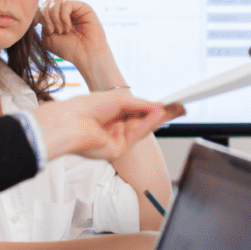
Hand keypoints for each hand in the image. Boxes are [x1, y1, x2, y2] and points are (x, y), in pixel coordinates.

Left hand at [34, 93, 182, 160]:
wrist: (71, 121)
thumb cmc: (85, 108)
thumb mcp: (118, 100)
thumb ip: (140, 104)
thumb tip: (158, 106)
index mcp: (113, 114)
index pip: (138, 111)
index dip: (154, 108)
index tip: (169, 104)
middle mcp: (115, 127)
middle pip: (144, 121)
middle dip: (162, 114)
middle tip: (179, 107)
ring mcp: (117, 139)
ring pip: (143, 128)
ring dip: (158, 118)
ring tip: (172, 109)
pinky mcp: (118, 149)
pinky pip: (137, 135)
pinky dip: (148, 124)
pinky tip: (158, 114)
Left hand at [39, 0, 118, 82]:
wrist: (86, 55)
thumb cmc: (69, 49)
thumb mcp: (49, 38)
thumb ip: (42, 24)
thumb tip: (38, 14)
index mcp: (56, 18)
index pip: (42, 7)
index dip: (36, 14)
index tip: (35, 24)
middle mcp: (64, 11)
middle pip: (47, 2)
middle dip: (45, 16)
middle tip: (52, 31)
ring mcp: (74, 8)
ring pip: (56, 0)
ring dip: (54, 16)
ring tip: (60, 30)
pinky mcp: (83, 7)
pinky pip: (66, 3)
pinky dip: (63, 16)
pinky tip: (67, 27)